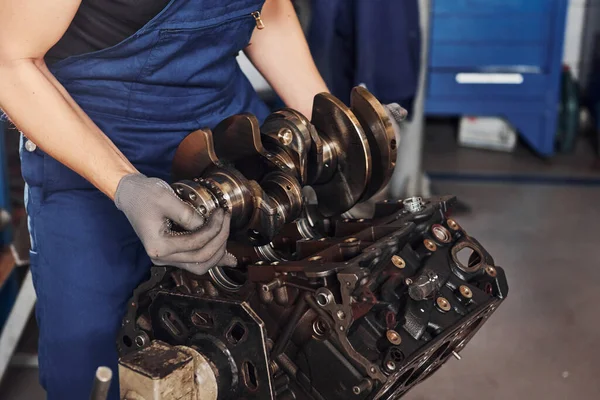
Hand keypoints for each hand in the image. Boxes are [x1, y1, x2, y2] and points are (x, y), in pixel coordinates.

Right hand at [114, 174, 235, 274]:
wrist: (131, 194)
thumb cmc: (144, 194)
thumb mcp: (166, 199)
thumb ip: (188, 214)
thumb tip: (209, 226)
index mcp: (158, 246)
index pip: (196, 243)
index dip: (214, 229)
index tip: (221, 212)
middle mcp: (161, 257)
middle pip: (201, 258)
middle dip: (219, 239)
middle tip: (226, 220)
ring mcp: (167, 258)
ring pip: (200, 265)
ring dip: (218, 252)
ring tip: (227, 236)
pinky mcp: (172, 253)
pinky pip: (195, 261)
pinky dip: (212, 258)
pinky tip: (228, 257)